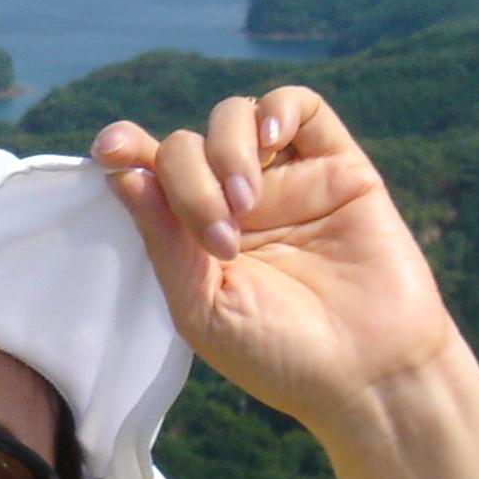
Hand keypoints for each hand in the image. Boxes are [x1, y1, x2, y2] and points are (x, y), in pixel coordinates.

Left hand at [92, 89, 478, 478]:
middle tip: (218, 238)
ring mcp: (285, 181)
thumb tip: (122, 173)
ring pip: (233, 118)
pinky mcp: (337, 168)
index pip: (148, 175)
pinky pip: (300, 107)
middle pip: (185, 147)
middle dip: (187, 182)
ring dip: (226, 150)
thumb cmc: (279, 354)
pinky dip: (276, 110)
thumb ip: (163, 240)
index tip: (110, 150)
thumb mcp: (202, 308)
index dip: (125, 150)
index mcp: (190, 236)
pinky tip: (270, 141)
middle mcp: (233, 203)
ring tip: (246, 203)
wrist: (368, 371)